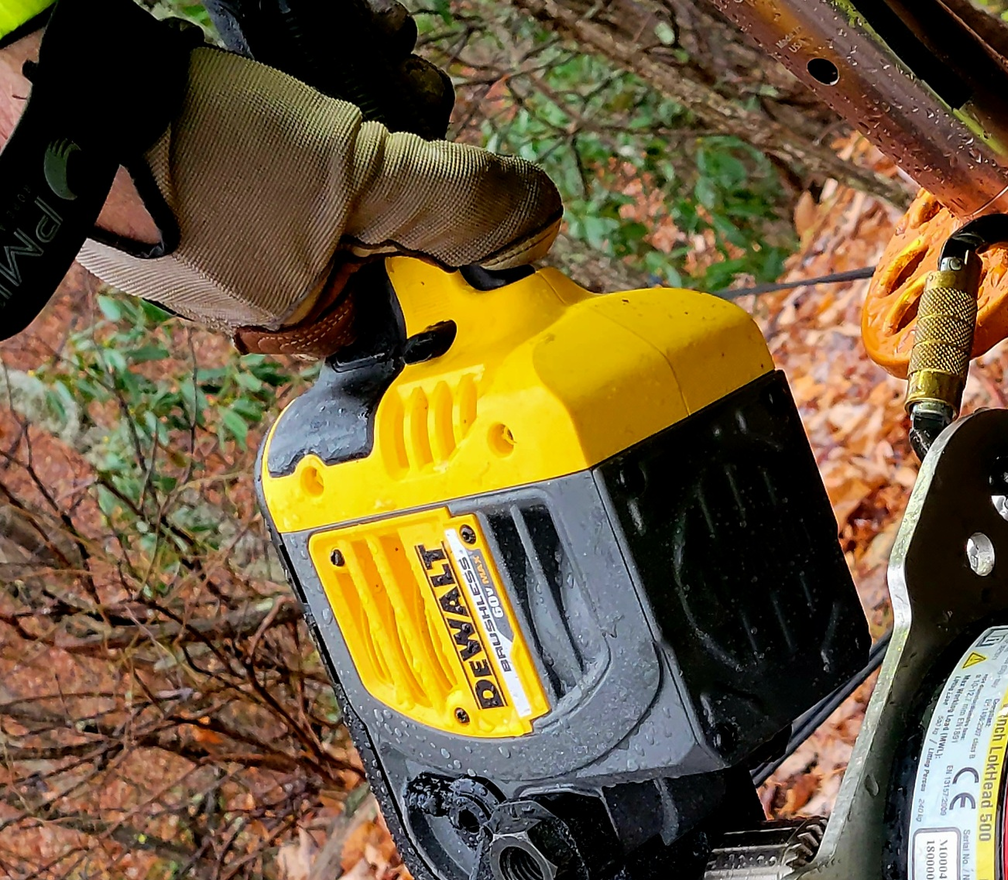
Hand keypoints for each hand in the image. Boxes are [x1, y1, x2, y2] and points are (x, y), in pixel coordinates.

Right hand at [0, 30, 559, 352]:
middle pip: (393, 210)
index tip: (484, 195)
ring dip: (387, 92)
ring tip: (386, 51)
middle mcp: (268, 271)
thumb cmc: (196, 155)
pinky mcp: (211, 144)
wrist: (67, 84)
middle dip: (421, 142)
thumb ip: (456, 206)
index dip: (459, 242)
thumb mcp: (359, 182)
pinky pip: (301, 115)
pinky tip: (356, 33)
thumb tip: (536, 221)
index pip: (416, 296)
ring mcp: (235, 207)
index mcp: (301, 313)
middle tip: (421, 103)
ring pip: (351, 151)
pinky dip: (333, 71)